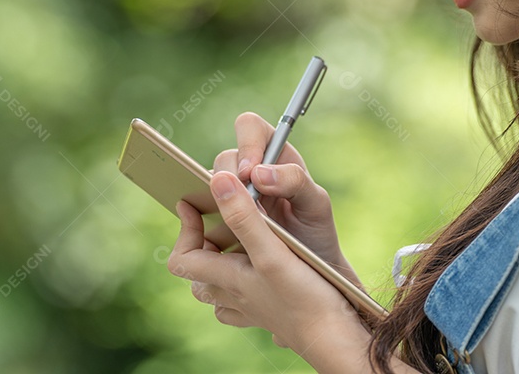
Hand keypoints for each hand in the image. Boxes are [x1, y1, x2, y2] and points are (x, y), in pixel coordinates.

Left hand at [168, 171, 369, 360]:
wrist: (335, 338)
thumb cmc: (304, 296)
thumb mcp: (271, 251)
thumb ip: (243, 217)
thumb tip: (218, 180)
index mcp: (227, 279)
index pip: (183, 258)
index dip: (184, 229)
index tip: (190, 204)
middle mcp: (234, 297)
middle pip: (199, 273)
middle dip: (200, 245)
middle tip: (213, 218)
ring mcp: (252, 309)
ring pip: (219, 291)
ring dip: (220, 265)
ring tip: (234, 242)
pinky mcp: (271, 315)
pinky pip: (243, 305)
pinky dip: (242, 288)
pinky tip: (258, 275)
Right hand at [212, 112, 358, 284]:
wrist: (310, 272)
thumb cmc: (315, 233)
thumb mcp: (315, 206)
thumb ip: (295, 182)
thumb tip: (258, 174)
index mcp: (275, 154)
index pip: (250, 128)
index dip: (246, 145)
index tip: (249, 173)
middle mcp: (250, 169)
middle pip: (225, 157)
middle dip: (229, 178)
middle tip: (241, 204)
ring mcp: (232, 194)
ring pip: (210, 183)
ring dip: (217, 200)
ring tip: (230, 223)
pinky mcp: (219, 218)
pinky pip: (200, 209)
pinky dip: (203, 218)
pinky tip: (216, 235)